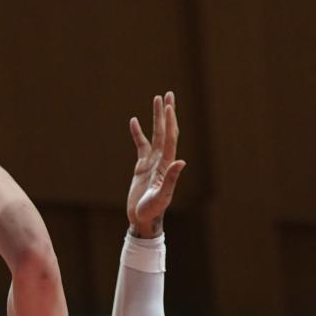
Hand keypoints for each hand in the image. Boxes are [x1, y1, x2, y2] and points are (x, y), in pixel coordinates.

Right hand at [127, 92, 185, 237]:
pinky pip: (141, 146)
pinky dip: (138, 134)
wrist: (143, 220)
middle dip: (167, 113)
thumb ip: (171, 180)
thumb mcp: (161, 197)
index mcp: (166, 165)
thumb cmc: (152, 211)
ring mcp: (152, 163)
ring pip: (155, 135)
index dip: (169, 121)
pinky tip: (134, 121)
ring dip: (156, 118)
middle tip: (168, 94)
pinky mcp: (142, 167)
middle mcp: (162, 161)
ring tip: (156, 99)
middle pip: (166, 132)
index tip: (168, 105)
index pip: (169, 138)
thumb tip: (181, 162)